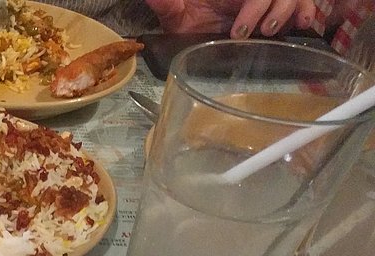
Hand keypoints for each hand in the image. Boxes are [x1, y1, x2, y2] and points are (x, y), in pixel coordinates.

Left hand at [144, 0, 316, 36]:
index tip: (240, 29)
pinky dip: (308, 11)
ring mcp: (267, 0)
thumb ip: (166, 3)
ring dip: (291, 9)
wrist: (195, 32)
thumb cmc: (187, 19)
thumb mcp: (175, 13)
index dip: (255, 5)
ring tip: (274, 30)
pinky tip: (305, 24)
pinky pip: (303, 4)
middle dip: (273, 7)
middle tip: (262, 30)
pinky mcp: (277, 12)